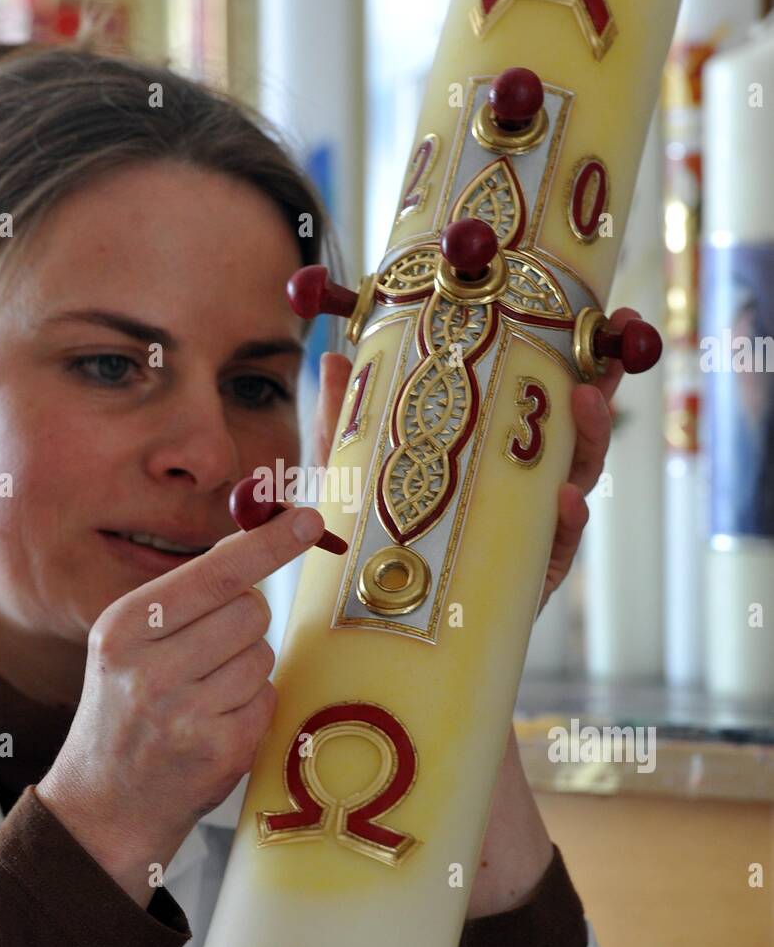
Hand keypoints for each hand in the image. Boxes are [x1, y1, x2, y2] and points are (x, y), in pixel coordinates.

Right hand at [37, 503, 324, 906]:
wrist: (103, 806)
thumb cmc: (126, 711)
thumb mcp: (130, 645)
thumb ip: (186, 597)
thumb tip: (252, 540)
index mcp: (124, 627)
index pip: (216, 571)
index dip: (269, 543)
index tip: (307, 519)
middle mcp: (148, 667)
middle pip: (251, 610)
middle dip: (246, 626)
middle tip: (208, 656)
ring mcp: (184, 713)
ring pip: (264, 655)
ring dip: (248, 671)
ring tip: (204, 698)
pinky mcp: (218, 750)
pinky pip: (268, 699)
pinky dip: (252, 708)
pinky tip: (215, 726)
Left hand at [313, 307, 641, 614]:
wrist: (380, 631)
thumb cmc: (376, 546)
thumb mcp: (352, 479)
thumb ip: (346, 426)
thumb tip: (335, 362)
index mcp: (495, 458)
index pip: (542, 400)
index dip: (573, 358)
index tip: (599, 314)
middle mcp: (523, 492)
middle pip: (574, 433)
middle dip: (603, 387)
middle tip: (611, 351)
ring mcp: (531, 536)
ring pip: (578, 482)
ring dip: (589, 440)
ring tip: (587, 402)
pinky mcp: (529, 583)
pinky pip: (556, 550)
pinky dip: (566, 523)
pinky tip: (567, 499)